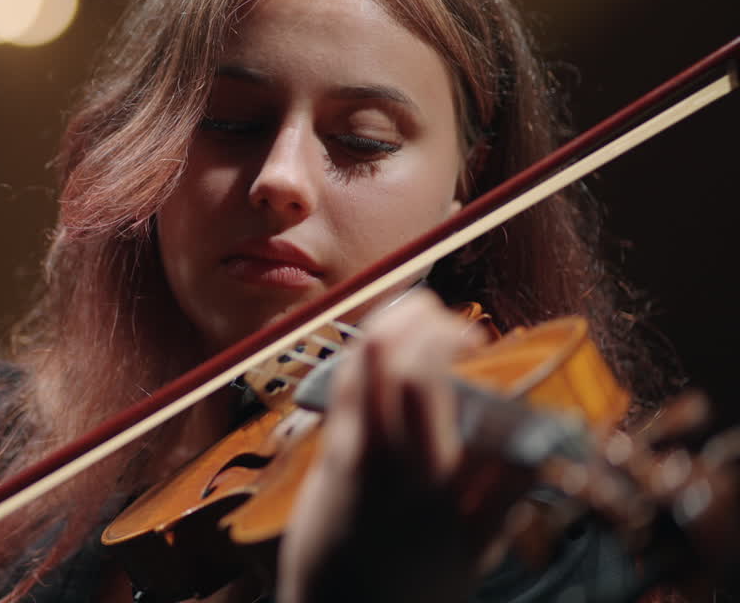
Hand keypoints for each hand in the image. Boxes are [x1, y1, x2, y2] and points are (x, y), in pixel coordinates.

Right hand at [276, 290, 529, 602]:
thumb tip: (379, 366)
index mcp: (349, 451)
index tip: (414, 305)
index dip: (397, 316)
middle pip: (418, 370)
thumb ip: (354, 425)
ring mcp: (441, 502)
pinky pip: (518, 472)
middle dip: (437, 327)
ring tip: (485, 367)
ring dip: (488, 379)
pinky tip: (524, 419)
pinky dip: (528, 436)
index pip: (370, 355)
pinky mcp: (480, 534)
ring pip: (472, 412)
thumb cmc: (330, 551)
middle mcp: (394, 468)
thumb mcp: (328, 478)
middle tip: (451, 325)